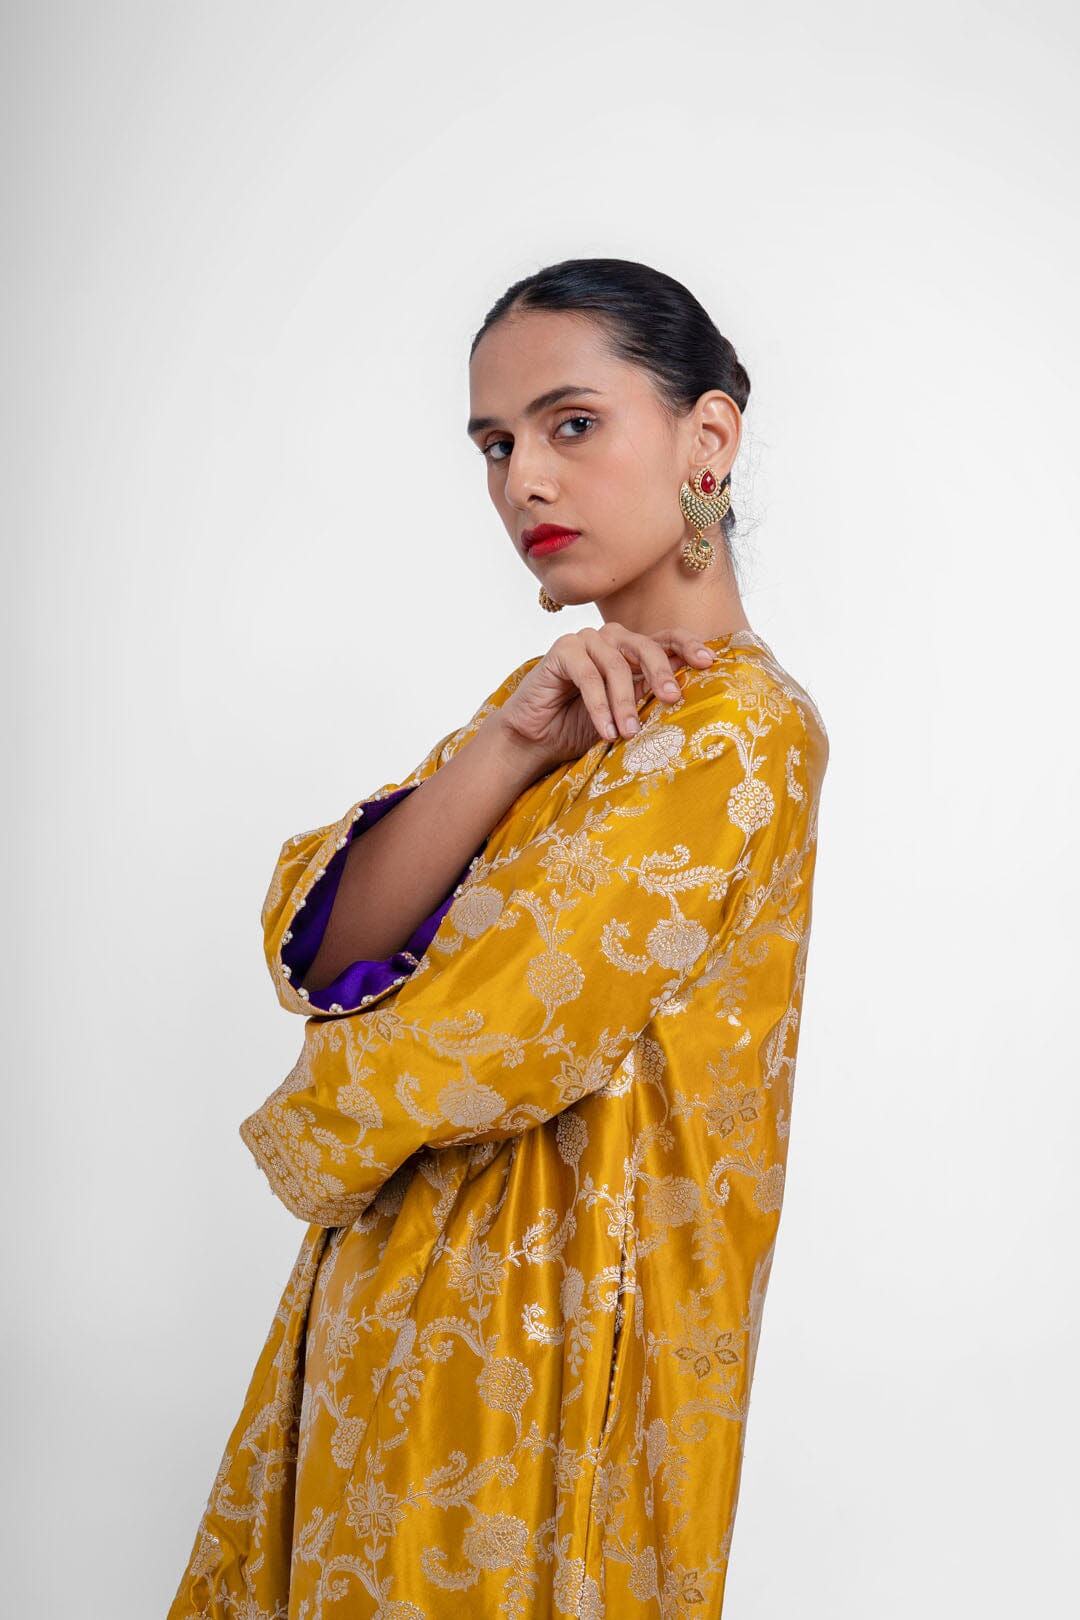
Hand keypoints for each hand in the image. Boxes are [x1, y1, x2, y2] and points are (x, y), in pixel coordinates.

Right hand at [494, 624, 718, 770]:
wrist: (538, 740)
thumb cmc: (582, 727)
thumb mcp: (627, 713)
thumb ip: (650, 695)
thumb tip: (687, 688)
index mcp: (631, 651)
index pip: (665, 639)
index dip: (688, 645)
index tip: (708, 663)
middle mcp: (610, 640)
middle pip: (645, 645)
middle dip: (661, 672)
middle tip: (672, 699)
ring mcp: (585, 641)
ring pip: (616, 664)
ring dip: (625, 702)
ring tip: (629, 733)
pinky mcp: (562, 651)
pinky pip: (588, 675)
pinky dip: (599, 706)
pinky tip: (607, 730)